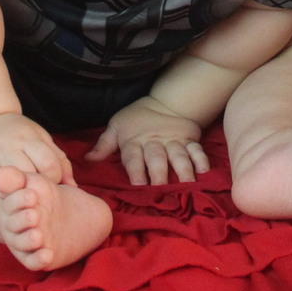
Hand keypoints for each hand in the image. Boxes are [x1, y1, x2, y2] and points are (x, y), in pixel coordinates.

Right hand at [0, 112, 73, 209]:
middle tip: (33, 193)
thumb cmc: (18, 136)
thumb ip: (59, 161)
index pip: (48, 163)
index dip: (54, 177)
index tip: (51, 181)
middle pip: (26, 178)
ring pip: (4, 193)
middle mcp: (5, 149)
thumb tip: (73, 188)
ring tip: (16, 195)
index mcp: (26, 138)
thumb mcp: (40, 139)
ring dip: (12, 199)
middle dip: (33, 190)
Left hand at [84, 95, 208, 184]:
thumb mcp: (117, 127)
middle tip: (163, 189)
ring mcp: (173, 141)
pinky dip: (201, 159)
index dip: (136, 171)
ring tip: (187, 184)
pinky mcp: (189, 139)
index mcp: (134, 141)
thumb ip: (104, 145)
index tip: (138, 186)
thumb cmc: (136, 119)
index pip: (134, 158)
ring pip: (178, 155)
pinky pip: (196, 149)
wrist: (164, 102)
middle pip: (157, 158)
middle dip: (160, 174)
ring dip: (183, 170)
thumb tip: (87, 159)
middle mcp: (154, 142)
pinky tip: (204, 172)